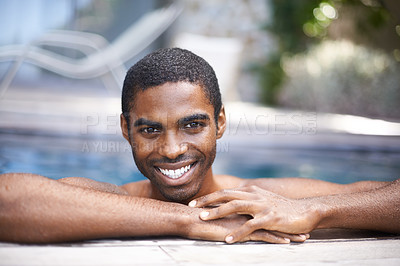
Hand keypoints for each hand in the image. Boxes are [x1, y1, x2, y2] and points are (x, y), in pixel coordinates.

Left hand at [189, 186, 319, 242]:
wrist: (305, 211)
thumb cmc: (282, 208)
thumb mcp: (263, 201)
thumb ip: (248, 201)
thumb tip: (233, 205)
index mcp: (251, 191)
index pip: (225, 192)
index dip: (209, 197)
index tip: (194, 202)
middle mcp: (254, 196)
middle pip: (226, 196)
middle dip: (208, 201)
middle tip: (191, 206)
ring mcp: (261, 206)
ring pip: (235, 206)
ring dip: (217, 212)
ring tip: (203, 218)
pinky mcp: (269, 218)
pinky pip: (250, 226)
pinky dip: (238, 232)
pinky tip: (228, 239)